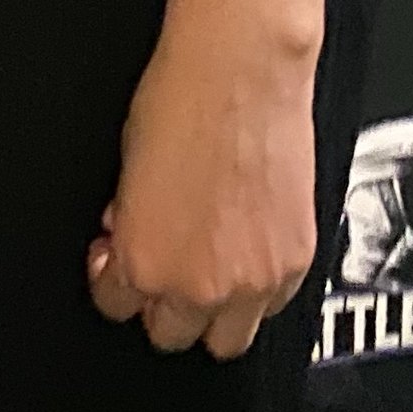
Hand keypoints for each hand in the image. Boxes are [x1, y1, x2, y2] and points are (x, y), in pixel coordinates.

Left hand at [85, 27, 317, 360]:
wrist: (243, 72)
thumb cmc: (180, 103)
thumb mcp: (127, 170)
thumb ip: (130, 224)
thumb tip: (128, 241)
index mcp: (145, 262)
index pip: (117, 306)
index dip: (116, 281)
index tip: (120, 262)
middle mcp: (200, 284)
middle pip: (171, 335)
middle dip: (162, 303)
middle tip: (165, 263)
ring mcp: (255, 280)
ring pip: (228, 339)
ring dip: (214, 310)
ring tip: (208, 262)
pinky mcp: (296, 263)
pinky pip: (273, 307)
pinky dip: (258, 288)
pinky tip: (245, 246)